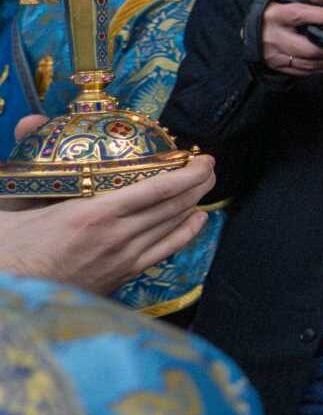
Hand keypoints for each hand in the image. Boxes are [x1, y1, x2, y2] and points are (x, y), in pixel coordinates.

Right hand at [0, 152, 215, 294]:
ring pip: (172, 227)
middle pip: (173, 206)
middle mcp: (117, 236)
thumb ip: (29, 160)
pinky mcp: (124, 275)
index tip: (203, 159)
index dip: (186, 174)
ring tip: (206, 185)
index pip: (156, 189)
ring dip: (194, 203)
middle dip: (197, 184)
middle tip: (209, 166)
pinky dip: (186, 233)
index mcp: (93, 214)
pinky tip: (197, 221)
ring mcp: (124, 258)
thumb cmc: (9, 249)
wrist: (12, 295)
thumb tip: (32, 120)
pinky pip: (165, 251)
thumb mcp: (13, 200)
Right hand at [261, 0, 322, 76]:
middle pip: (308, 47)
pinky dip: (319, 68)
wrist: (251, 30)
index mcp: (278, 15)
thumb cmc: (273, 14)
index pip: (302, 15)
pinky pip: (303, 71)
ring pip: (308, 63)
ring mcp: (275, 54)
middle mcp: (276, 36)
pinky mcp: (278, 66)